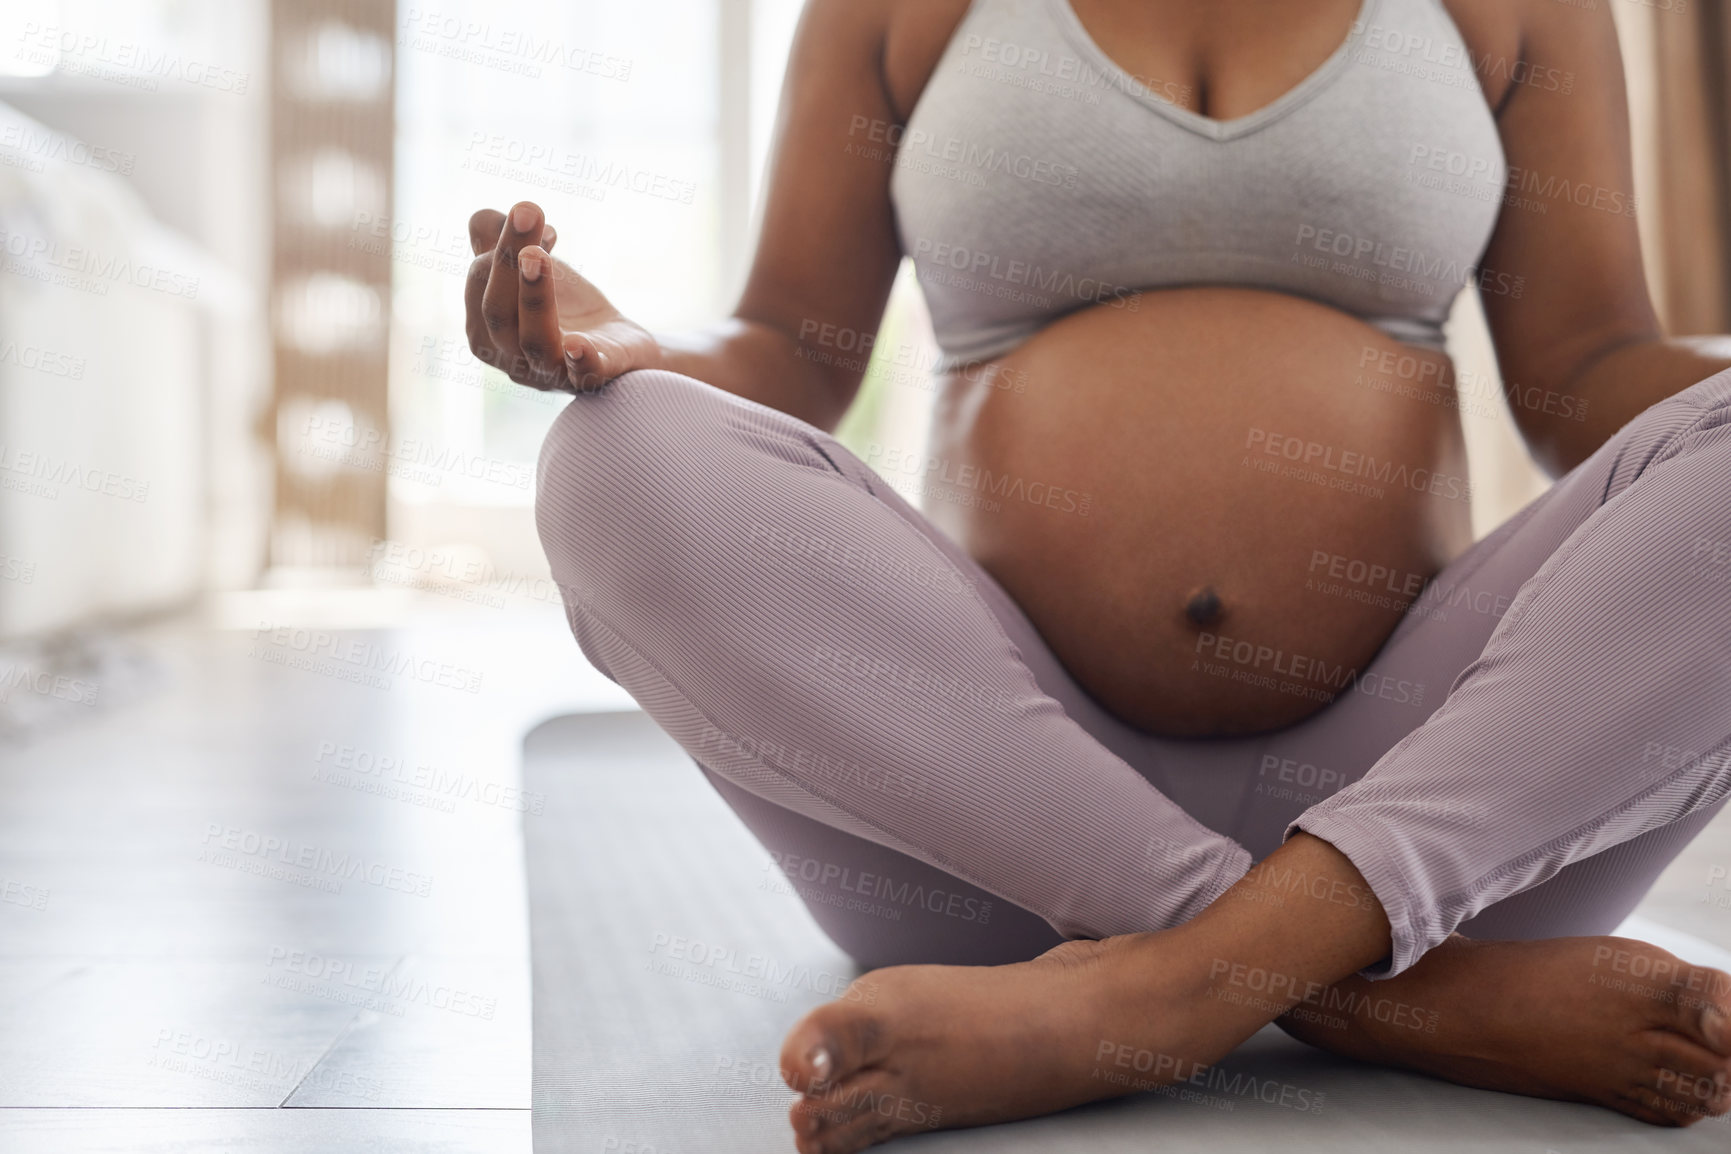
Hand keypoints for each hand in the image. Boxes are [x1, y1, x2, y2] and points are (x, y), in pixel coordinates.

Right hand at [464, 200, 660, 391]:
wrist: (618, 344)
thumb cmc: (564, 308)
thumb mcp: (530, 266)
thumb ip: (498, 239)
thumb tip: (486, 218)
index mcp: (486, 329)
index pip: (479, 285)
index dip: (500, 247)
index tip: (531, 213)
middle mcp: (512, 357)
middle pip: (498, 311)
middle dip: (507, 261)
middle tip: (526, 211)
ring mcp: (551, 373)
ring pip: (535, 341)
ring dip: (534, 297)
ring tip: (537, 256)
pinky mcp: (594, 379)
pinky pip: (584, 376)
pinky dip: (580, 361)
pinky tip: (578, 343)